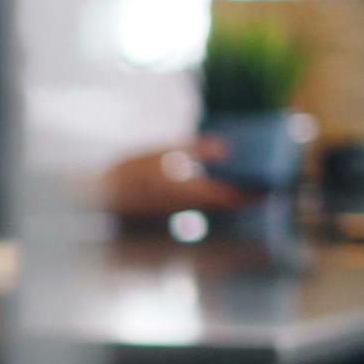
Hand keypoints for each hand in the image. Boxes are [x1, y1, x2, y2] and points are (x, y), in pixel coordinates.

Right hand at [102, 145, 254, 220]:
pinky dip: (201, 201)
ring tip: (227, 188)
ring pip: (206, 208)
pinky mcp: (163, 215)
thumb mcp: (164, 151)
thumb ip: (196, 149)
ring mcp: (175, 214)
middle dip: (236, 198)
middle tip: (250, 188)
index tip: (264, 192)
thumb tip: (224, 149)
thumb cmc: (130, 172)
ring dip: (219, 200)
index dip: (249, 196)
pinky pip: (191, 209)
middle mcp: (187, 208)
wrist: (99, 197)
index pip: (229, 198)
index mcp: (192, 191)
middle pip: (220, 205)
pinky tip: (197, 190)